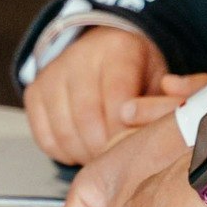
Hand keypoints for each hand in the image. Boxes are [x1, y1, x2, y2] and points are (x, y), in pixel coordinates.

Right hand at [21, 25, 206, 167]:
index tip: (133, 149)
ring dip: (84, 154)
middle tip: (118, 161)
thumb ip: (167, 103)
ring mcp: (53, 75)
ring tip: (102, 155)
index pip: (118, 102)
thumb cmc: (134, 68)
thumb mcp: (159, 76)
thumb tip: (172, 124)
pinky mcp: (34, 92)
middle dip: (104, 150)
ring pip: (65, 132)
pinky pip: (45, 137)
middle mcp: (80, 59)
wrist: (102, 45)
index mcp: (118, 52)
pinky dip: (64, 151)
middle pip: (88, 120)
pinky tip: (82, 146)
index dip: (125, 134)